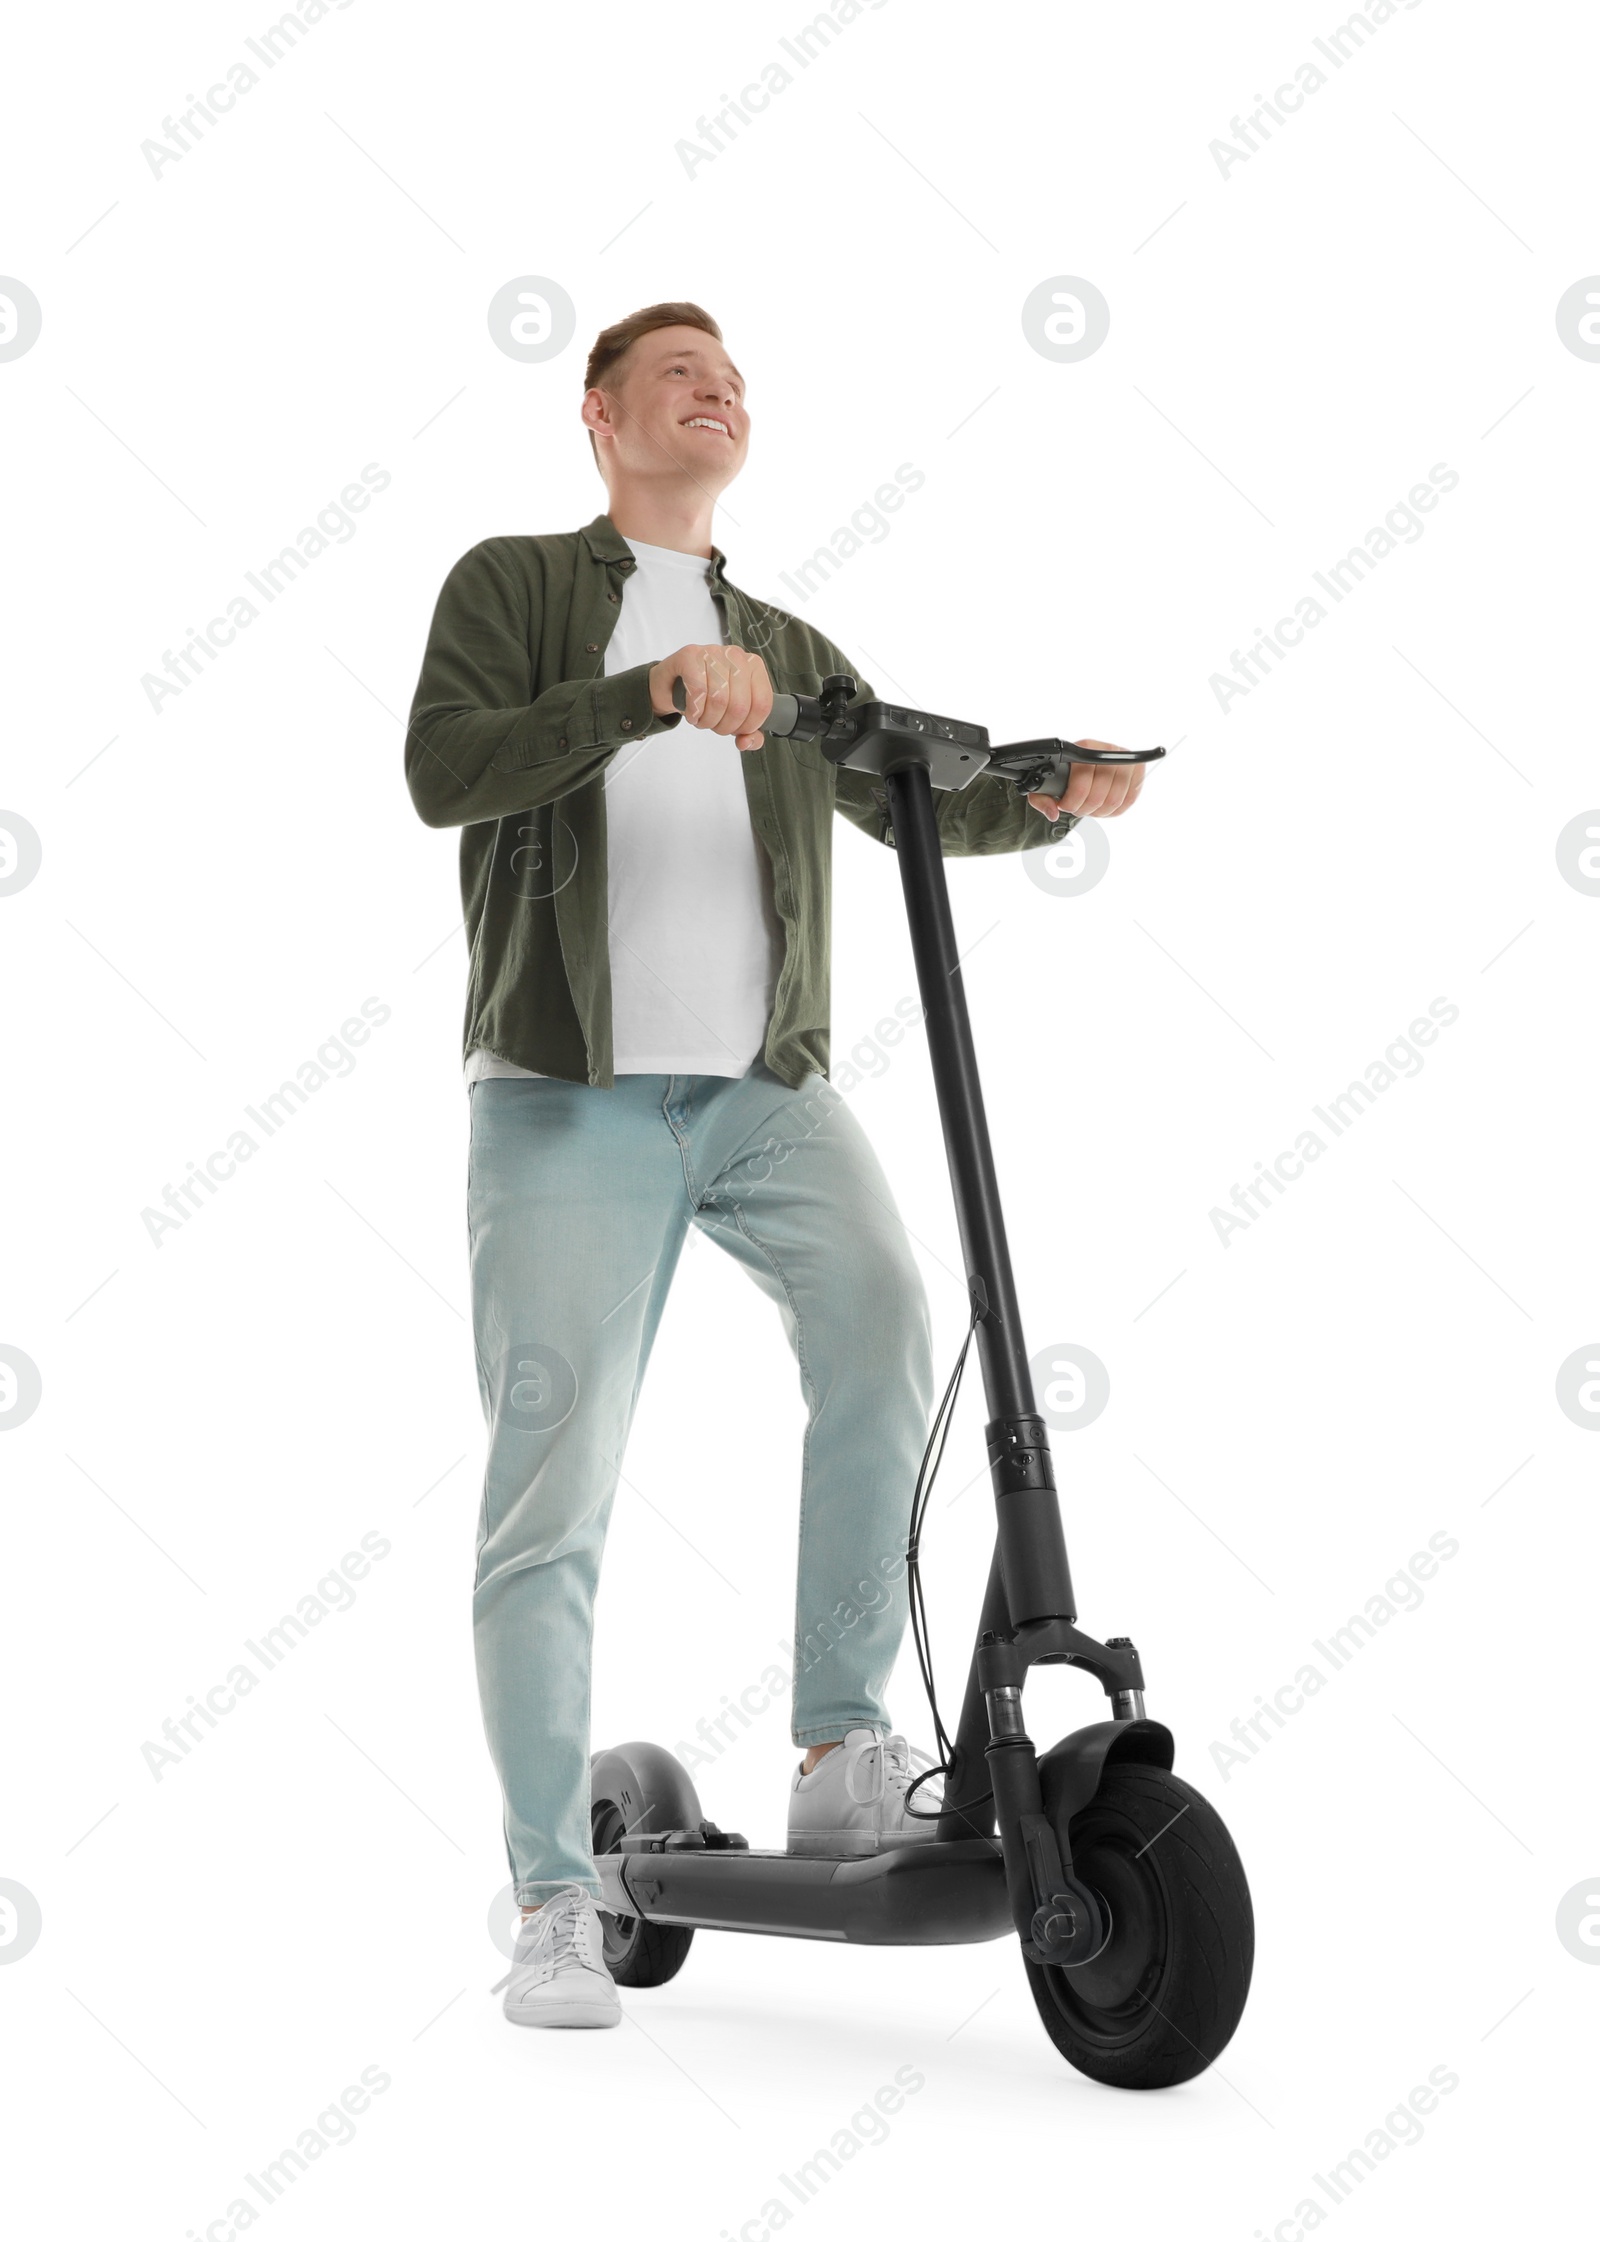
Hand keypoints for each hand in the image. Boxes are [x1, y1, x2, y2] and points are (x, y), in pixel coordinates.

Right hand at [649, 644, 773, 750]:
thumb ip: (747, 732)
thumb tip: (747, 742)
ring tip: (702, 720)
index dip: (748, 726)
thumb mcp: (731, 714)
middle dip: (725, 727)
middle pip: (740, 706)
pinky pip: (698, 690)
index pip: (762, 704)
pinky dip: (694, 710)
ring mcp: (713, 653)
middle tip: (715, 726)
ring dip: (707, 720)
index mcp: (753, 667)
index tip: (736, 730)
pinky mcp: (690, 655)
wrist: (672, 683)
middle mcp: (736, 656)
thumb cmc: (705, 696)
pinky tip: (692, 713)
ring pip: (719, 700)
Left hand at [1026, 742, 1146, 823]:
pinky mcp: (1137, 771)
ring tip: (1088, 807)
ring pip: (1115, 801)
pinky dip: (1113, 811)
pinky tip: (1101, 806)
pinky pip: (1128, 801)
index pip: (1082, 783)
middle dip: (1084, 809)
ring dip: (1099, 812)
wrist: (1084, 763)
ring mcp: (1125, 759)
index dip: (1072, 801)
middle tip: (1076, 808)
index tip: (1064, 804)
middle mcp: (1107, 749)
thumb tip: (1053, 813)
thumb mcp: (1044, 784)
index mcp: (1084, 746)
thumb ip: (1041, 798)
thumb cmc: (1063, 773)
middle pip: (1099, 795)